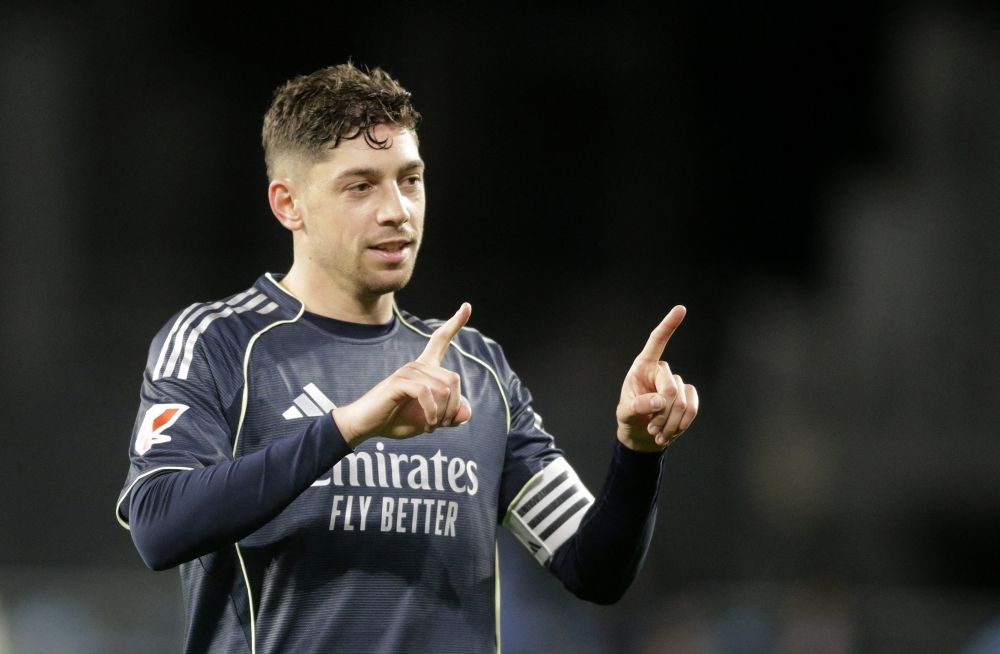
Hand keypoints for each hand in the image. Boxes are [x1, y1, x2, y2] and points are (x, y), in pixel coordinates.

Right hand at [332, 303, 472, 446]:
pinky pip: (427, 394)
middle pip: (453, 378)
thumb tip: (467, 412)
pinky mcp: (398, 382)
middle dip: (453, 407)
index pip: (440, 339)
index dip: (455, 323)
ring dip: (442, 414)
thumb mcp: (430, 421)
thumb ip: (450, 418)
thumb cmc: (396, 421)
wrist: (365, 427)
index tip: (466, 306)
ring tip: (431, 426)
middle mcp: (416, 365)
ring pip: (444, 389)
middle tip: (441, 424)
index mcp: (424, 369)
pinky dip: (432, 413)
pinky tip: (427, 425)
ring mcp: (407, 372)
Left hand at [615, 306, 698, 451]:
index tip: (681, 309)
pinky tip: (668, 433)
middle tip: (651, 425)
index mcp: (643, 366)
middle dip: (662, 411)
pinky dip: (681, 425)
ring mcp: (677, 383)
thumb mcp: (625, 413)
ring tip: (656, 431)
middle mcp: (662, 371)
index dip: (669, 325)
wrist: (642, 434)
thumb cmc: (629, 417)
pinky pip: (692, 409)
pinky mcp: (689, 397)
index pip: (657, 341)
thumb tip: (661, 400)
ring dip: (669, 423)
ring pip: (682, 402)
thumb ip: (638, 405)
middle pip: (670, 387)